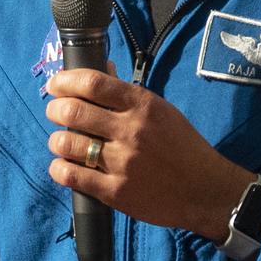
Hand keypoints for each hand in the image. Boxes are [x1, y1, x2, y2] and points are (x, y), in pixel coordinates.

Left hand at [42, 67, 253, 241]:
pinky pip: (71, 176)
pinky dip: (59, 168)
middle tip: (55, 113)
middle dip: (55, 109)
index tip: (55, 85)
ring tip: (62, 142)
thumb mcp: (161, 111)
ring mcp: (122, 162)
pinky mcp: (115, 192)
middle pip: (72, 110)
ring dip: (57, 140)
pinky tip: (63, 166)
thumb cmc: (183, 147)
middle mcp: (130, 131)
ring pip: (67, 143)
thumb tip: (101, 68)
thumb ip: (128, 94)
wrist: (206, 191)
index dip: (65, 81)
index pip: (92, 83)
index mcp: (142, 106)